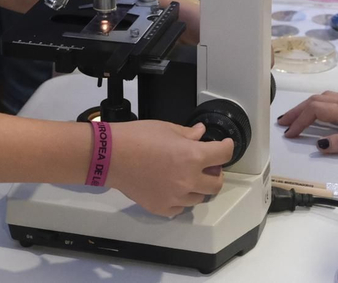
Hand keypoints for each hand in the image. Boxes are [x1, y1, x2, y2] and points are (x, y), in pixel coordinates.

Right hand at [108, 121, 232, 216]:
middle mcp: (188, 180)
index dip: (227, 148)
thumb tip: (200, 134)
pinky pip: (180, 209)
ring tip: (185, 176)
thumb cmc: (137, 137)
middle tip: (206, 164)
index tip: (225, 146)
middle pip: (217, 183)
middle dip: (214, 172)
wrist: (110, 156)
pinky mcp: (161, 207)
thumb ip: (188, 134)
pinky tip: (171, 188)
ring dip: (198, 186)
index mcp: (193, 156)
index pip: (224, 155)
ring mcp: (175, 197)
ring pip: (199, 197)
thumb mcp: (166, 128)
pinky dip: (180, 200)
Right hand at [277, 92, 337, 154]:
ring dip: (306, 107)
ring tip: (294, 118)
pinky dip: (318, 105)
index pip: (316, 111)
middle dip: (297, 111)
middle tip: (282, 123)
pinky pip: (332, 100)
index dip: (300, 121)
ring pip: (323, 98)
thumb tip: (319, 145)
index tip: (289, 134)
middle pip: (316, 101)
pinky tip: (318, 113)